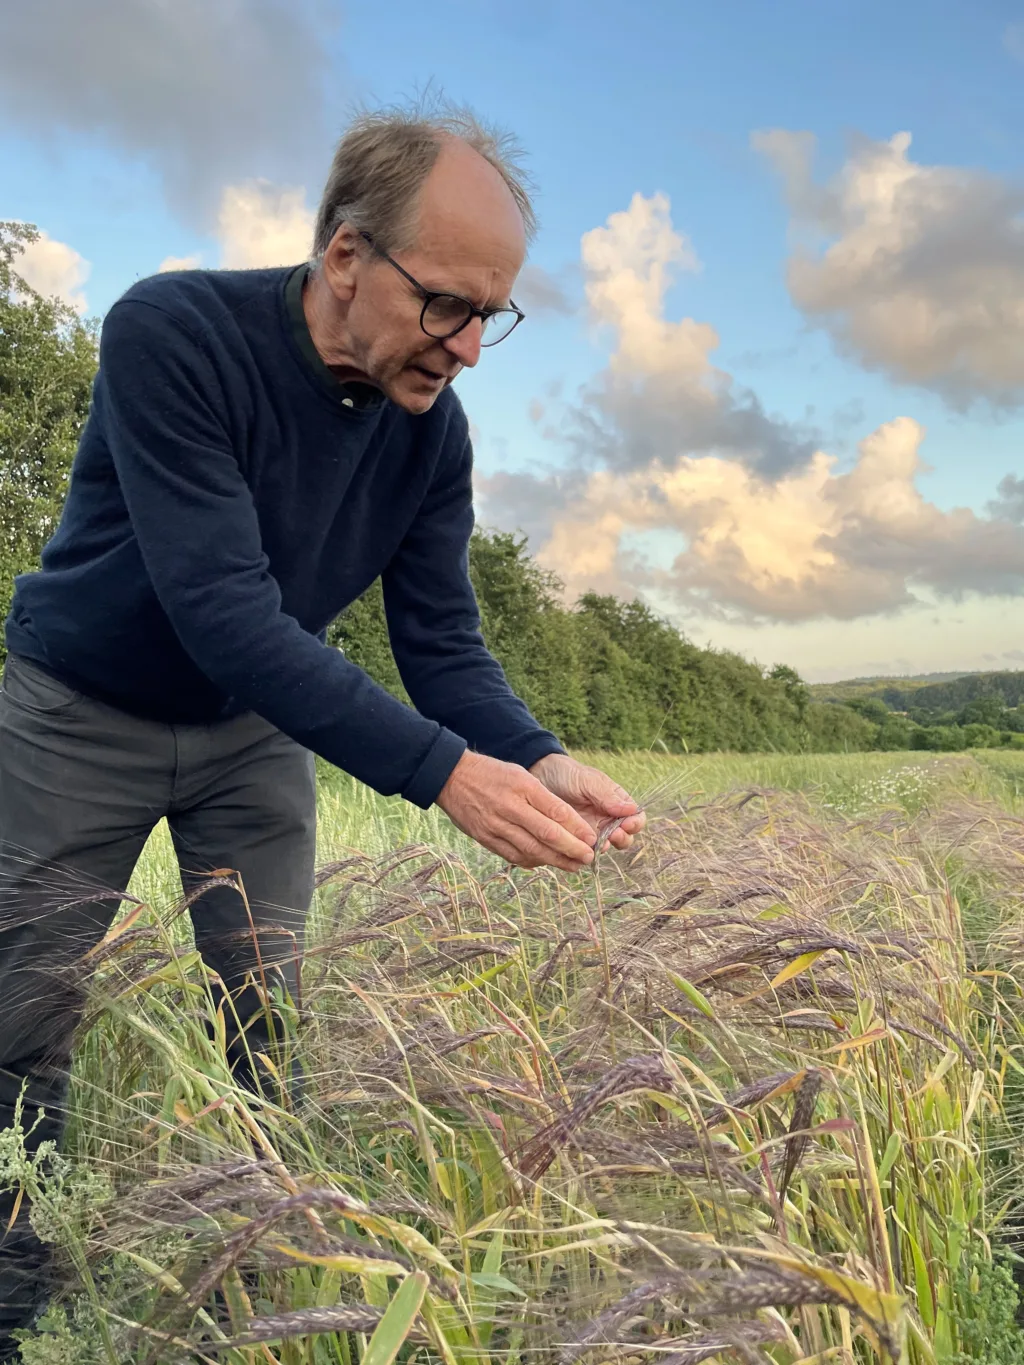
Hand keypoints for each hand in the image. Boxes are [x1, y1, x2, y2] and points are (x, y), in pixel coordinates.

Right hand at [436, 750, 599, 871]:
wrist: (452, 777)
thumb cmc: (492, 774)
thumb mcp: (520, 775)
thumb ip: (543, 798)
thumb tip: (569, 823)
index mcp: (523, 786)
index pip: (556, 811)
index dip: (577, 829)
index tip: (592, 839)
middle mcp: (510, 807)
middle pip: (547, 834)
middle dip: (571, 850)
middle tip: (588, 858)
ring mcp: (496, 824)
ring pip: (532, 849)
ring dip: (556, 861)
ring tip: (573, 866)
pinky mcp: (485, 838)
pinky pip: (513, 855)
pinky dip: (532, 861)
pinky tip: (546, 862)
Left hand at [529, 754, 645, 851]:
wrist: (540, 776)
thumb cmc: (568, 774)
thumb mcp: (589, 781)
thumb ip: (608, 796)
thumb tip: (632, 810)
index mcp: (616, 803)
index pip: (635, 817)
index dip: (635, 823)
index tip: (627, 824)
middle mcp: (607, 819)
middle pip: (625, 837)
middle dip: (622, 839)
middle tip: (614, 834)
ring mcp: (591, 831)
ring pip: (606, 847)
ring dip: (605, 847)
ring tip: (598, 843)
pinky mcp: (575, 840)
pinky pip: (584, 852)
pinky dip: (585, 854)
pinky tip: (580, 850)